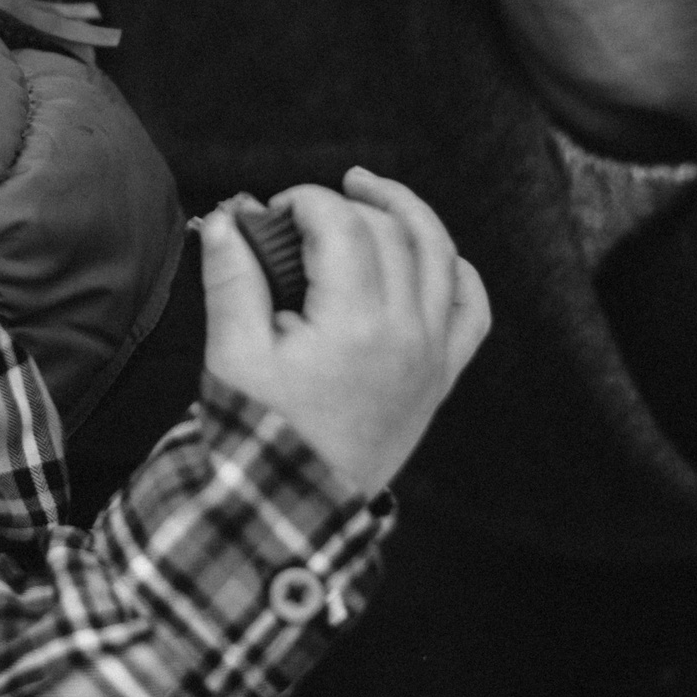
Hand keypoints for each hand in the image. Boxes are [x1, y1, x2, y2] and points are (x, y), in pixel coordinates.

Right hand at [200, 166, 489, 496]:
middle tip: (303, 208)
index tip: (270, 212)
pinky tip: (433, 253)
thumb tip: (225, 219)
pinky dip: (457, 271)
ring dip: (409, 213)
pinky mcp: (440, 378)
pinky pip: (471, 310)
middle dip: (346, 203)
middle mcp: (406, 333)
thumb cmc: (259, 432)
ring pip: (442, 256)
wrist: (296, 505)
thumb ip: (232, 279)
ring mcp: (432, 356)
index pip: (344, 226)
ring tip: (370, 190)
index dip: (305, 201)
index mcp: (354, 325)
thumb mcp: (232, 355)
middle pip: (392, 232)